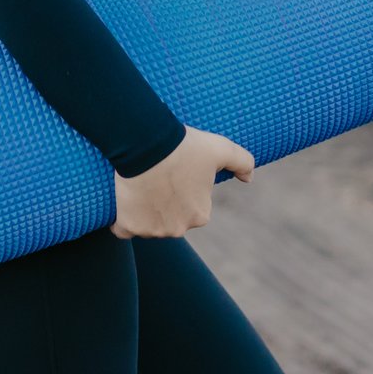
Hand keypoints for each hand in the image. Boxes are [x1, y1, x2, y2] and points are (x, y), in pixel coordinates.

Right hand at [111, 125, 253, 239]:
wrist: (146, 143)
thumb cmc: (184, 146)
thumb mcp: (220, 148)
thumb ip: (242, 161)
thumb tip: (249, 179)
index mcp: (200, 215)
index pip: (192, 206)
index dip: (183, 189)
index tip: (175, 173)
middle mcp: (178, 229)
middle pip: (170, 218)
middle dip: (165, 204)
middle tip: (157, 177)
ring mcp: (151, 230)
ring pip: (148, 224)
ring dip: (145, 211)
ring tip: (141, 184)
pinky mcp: (128, 226)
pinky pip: (123, 230)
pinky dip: (123, 221)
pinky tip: (125, 204)